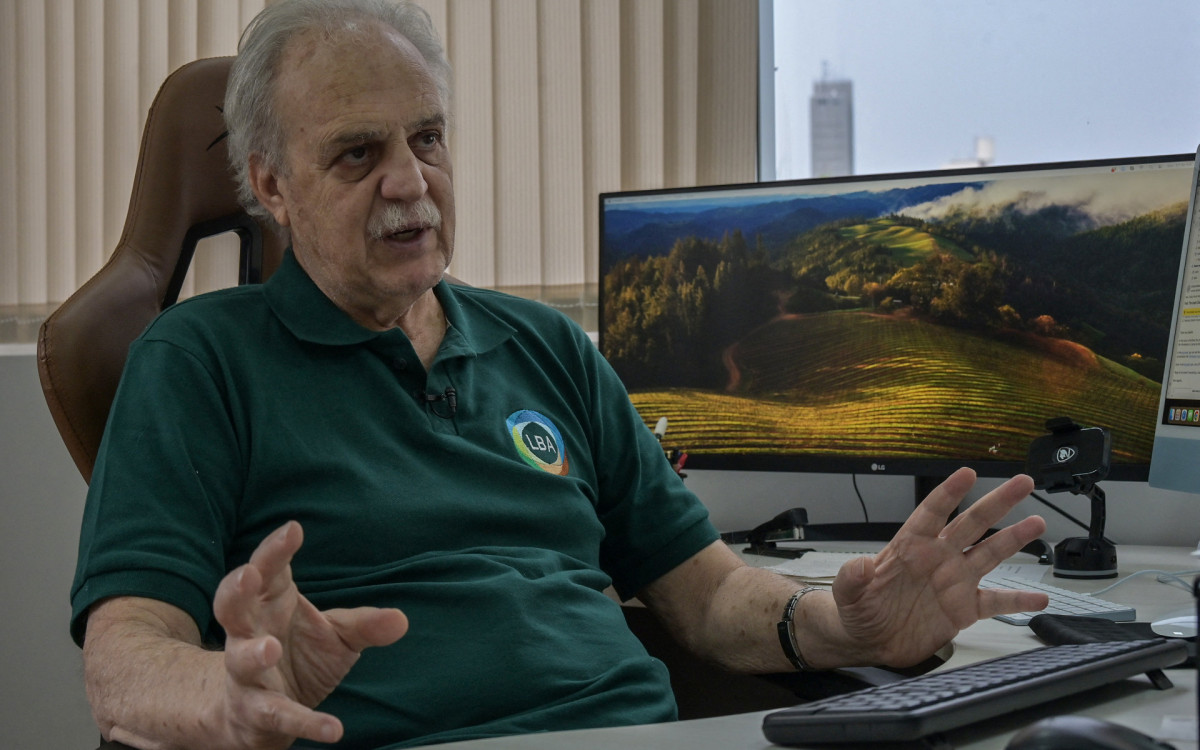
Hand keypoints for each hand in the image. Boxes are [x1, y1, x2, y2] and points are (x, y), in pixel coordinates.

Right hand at [212, 521, 408, 747]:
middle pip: (232, 605)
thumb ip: (365, 625)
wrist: (258, 716)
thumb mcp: (337, 637)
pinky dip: (304, 721)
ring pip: (240, 658)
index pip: (267, 570)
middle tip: (248, 574)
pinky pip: (276, 714)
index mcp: (269, 603)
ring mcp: (245, 672)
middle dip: (235, 589)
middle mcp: (250, 633)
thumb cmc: (298, 658)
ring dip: (252, 653)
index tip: (294, 529)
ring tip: (269, 648)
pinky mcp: (254, 710)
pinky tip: (333, 728)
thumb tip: (401, 620)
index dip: (275, 550)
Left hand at [830, 468, 1047, 667]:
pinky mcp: (964, 609)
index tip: (967, 474)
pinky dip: (1018, 599)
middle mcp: (938, 558)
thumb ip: (852, 577)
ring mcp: (954, 582)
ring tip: (1037, 523)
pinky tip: (1040, 596)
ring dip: (1014, 539)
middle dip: (996, 502)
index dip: (949, 493)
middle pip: (972, 523)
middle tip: (1022, 483)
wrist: (870, 641)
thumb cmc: (858, 609)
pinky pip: (996, 601)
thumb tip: (859, 564)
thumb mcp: (847, 593)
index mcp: (911, 547)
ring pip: (990, 554)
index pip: (932, 512)